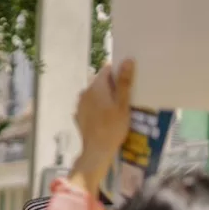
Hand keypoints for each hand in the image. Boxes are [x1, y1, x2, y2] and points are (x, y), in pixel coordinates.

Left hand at [74, 60, 134, 178]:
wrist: (96, 150)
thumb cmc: (113, 126)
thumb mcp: (123, 104)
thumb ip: (124, 82)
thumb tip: (127, 60)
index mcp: (96, 87)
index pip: (107, 70)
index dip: (118, 71)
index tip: (129, 78)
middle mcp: (85, 93)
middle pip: (101, 82)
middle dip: (113, 84)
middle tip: (127, 94)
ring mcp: (80, 104)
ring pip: (95, 94)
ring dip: (106, 96)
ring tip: (119, 106)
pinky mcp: (79, 114)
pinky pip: (91, 104)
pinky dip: (99, 106)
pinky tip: (108, 115)